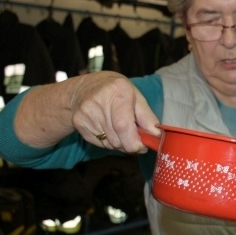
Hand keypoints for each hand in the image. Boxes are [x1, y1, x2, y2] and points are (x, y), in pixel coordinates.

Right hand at [15, 71, 159, 151]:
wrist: (85, 87)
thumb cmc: (116, 92)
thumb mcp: (136, 98)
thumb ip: (148, 118)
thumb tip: (157, 136)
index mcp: (117, 91)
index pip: (123, 125)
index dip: (134, 142)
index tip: (142, 146)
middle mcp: (98, 101)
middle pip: (117, 138)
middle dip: (130, 144)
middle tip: (135, 139)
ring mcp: (86, 113)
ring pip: (109, 144)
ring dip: (120, 143)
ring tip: (120, 129)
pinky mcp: (78, 123)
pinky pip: (99, 143)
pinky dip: (108, 142)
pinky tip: (107, 128)